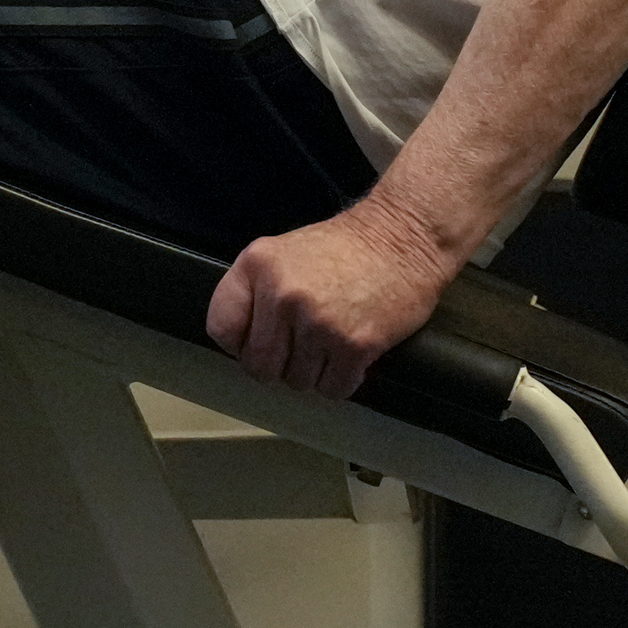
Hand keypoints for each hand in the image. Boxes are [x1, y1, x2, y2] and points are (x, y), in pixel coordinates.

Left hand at [206, 194, 465, 401]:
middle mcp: (282, 295)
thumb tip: (241, 344)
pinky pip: (333, 390)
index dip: (240, 344)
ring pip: (297, 382)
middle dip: (278, 366)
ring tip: (331, 344)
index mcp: (257, 266)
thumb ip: (257, 292)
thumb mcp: (284, 253)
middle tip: (300, 352)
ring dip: (314, 373)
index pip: (222, 328)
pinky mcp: (353, 345)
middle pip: (259, 366)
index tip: (257, 343)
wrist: (405, 237)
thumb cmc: (346, 248)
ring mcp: (318, 322)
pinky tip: (352, 356)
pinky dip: (342, 381)